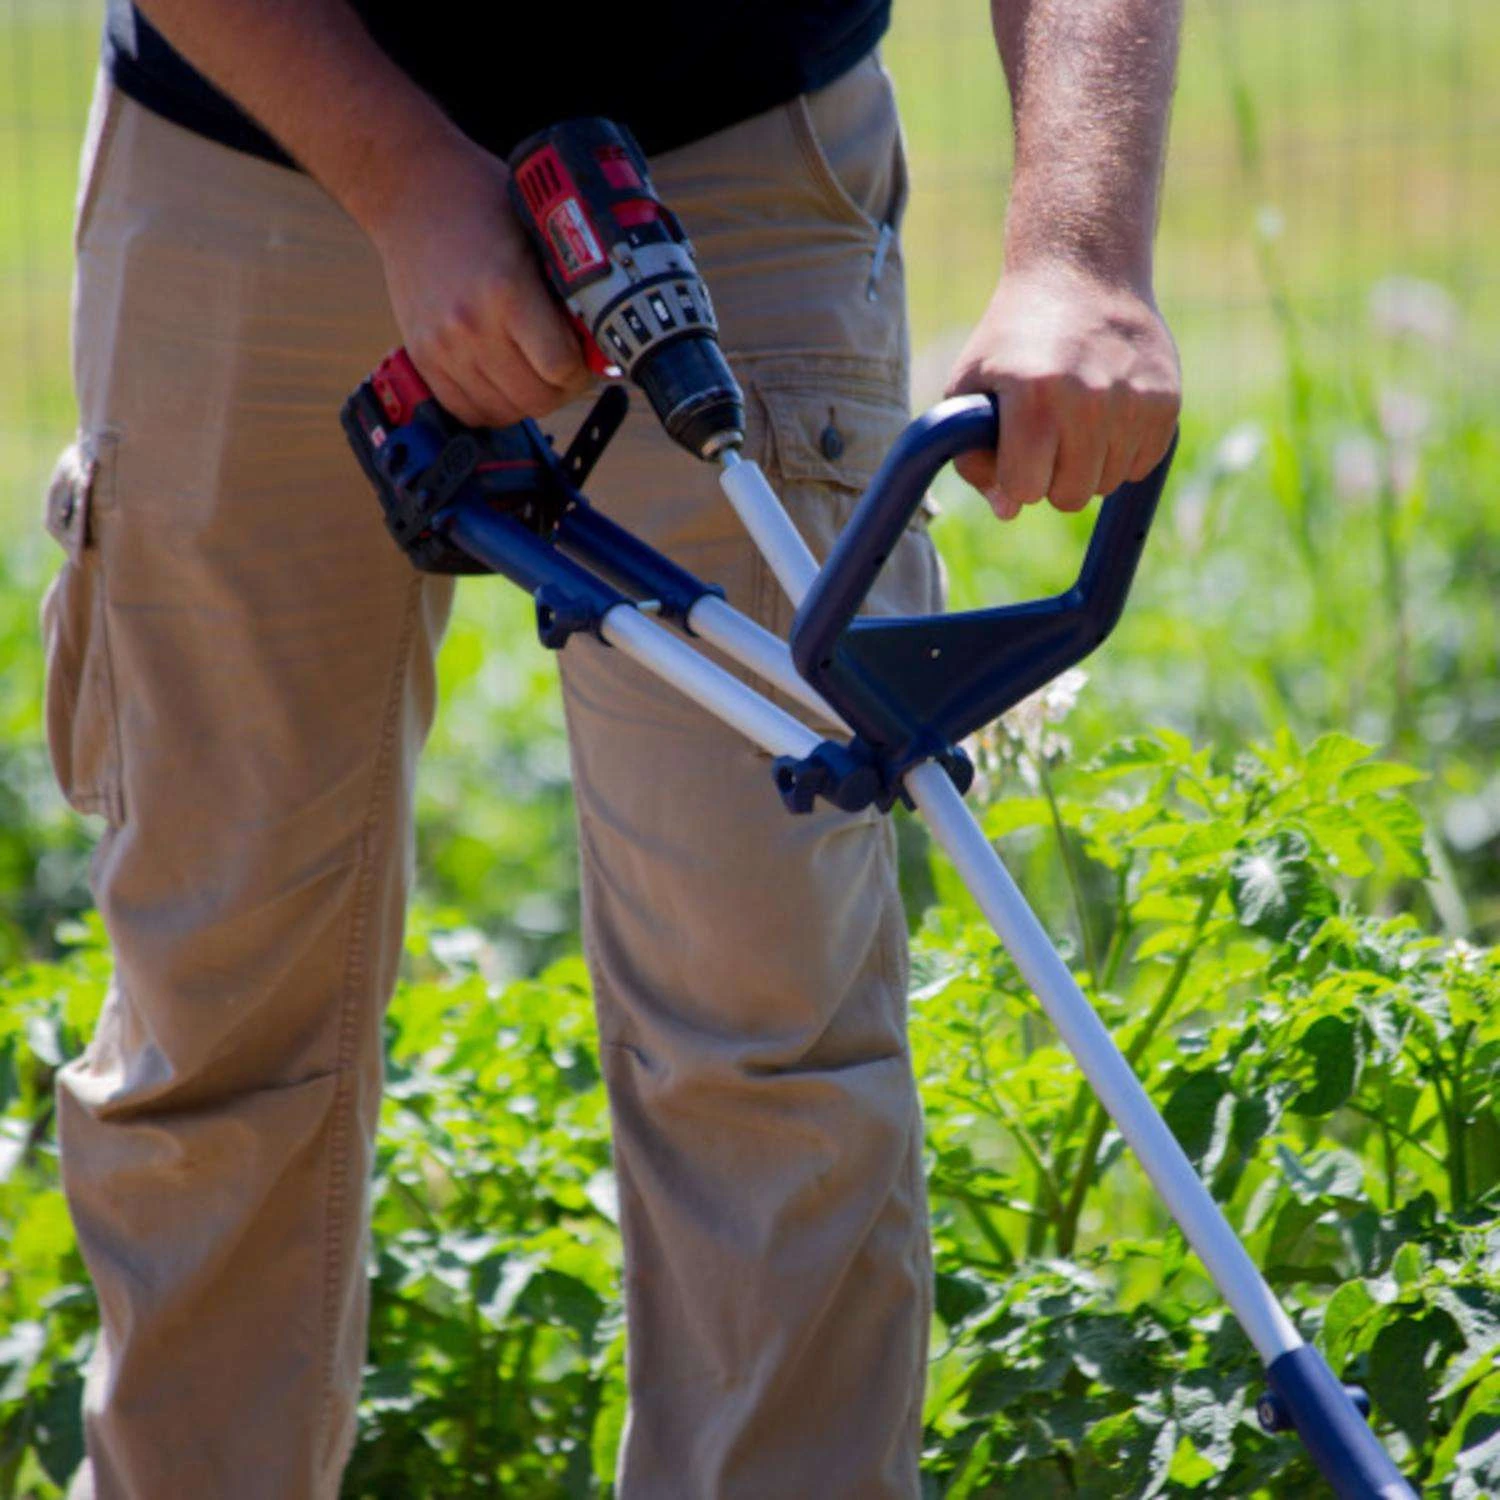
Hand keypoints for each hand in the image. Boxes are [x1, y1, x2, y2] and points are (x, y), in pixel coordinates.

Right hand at [366, 142, 592, 427]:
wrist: (409, 190)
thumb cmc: (479, 203)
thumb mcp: (537, 234)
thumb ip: (564, 289)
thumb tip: (598, 340)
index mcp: (507, 291)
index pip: (560, 368)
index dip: (582, 370)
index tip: (585, 357)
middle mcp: (470, 325)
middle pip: (535, 400)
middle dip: (561, 389)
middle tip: (565, 369)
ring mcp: (441, 346)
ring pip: (504, 412)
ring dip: (527, 399)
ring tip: (533, 372)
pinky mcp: (421, 355)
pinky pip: (465, 410)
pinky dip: (491, 405)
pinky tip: (503, 381)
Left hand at [945, 262, 1180, 519]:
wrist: (1080, 272)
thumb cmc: (1012, 338)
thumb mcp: (969, 386)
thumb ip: (973, 457)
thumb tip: (1008, 511)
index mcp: (1034, 398)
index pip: (1026, 490)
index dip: (1015, 477)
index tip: (1014, 449)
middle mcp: (1090, 400)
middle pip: (1070, 497)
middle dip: (1051, 478)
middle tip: (1045, 436)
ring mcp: (1134, 401)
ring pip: (1106, 484)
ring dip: (1086, 465)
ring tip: (1074, 417)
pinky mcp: (1166, 400)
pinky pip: (1140, 465)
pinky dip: (1119, 452)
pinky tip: (1104, 413)